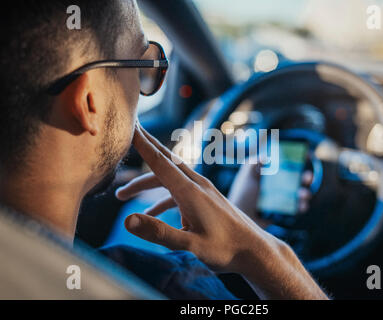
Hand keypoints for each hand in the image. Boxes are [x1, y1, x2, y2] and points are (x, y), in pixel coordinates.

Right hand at [115, 123, 276, 273]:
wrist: (255, 250)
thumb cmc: (226, 249)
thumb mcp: (191, 245)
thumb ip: (159, 232)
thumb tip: (127, 219)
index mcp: (190, 191)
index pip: (160, 162)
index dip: (142, 143)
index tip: (131, 124)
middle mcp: (196, 185)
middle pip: (163, 162)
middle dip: (143, 150)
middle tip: (126, 135)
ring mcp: (202, 191)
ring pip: (169, 178)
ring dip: (146, 184)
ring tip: (121, 195)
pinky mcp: (206, 199)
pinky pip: (179, 192)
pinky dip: (162, 198)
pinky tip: (151, 213)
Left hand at [228, 161, 313, 227]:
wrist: (239, 215)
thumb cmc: (241, 194)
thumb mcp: (245, 175)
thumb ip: (253, 163)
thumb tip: (266, 156)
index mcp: (272, 174)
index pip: (289, 165)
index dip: (299, 160)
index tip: (308, 155)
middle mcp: (279, 185)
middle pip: (298, 180)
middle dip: (307, 177)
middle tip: (308, 177)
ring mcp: (282, 199)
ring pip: (300, 194)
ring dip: (305, 193)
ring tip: (303, 194)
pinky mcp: (283, 212)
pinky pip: (296, 208)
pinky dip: (301, 207)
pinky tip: (302, 206)